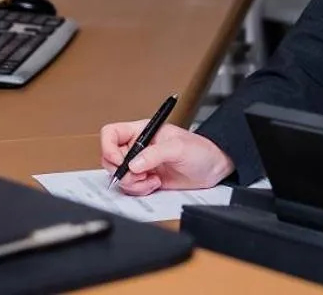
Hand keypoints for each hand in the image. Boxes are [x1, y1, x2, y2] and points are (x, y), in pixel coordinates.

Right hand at [99, 120, 233, 196]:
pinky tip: (155, 184)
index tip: (120, 160)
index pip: (111, 133)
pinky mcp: (146, 179)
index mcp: (142, 131)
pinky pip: (131, 188)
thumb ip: (154, 154)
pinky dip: (140, 190)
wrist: (213, 168)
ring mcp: (141, 164)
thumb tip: (132, 164)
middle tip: (139, 174)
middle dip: (122, 171)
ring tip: (152, 179)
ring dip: (133, 183)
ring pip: (120, 176)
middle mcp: (138, 147)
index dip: (108, 147)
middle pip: (110, 158)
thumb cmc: (200, 150)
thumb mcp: (178, 148)